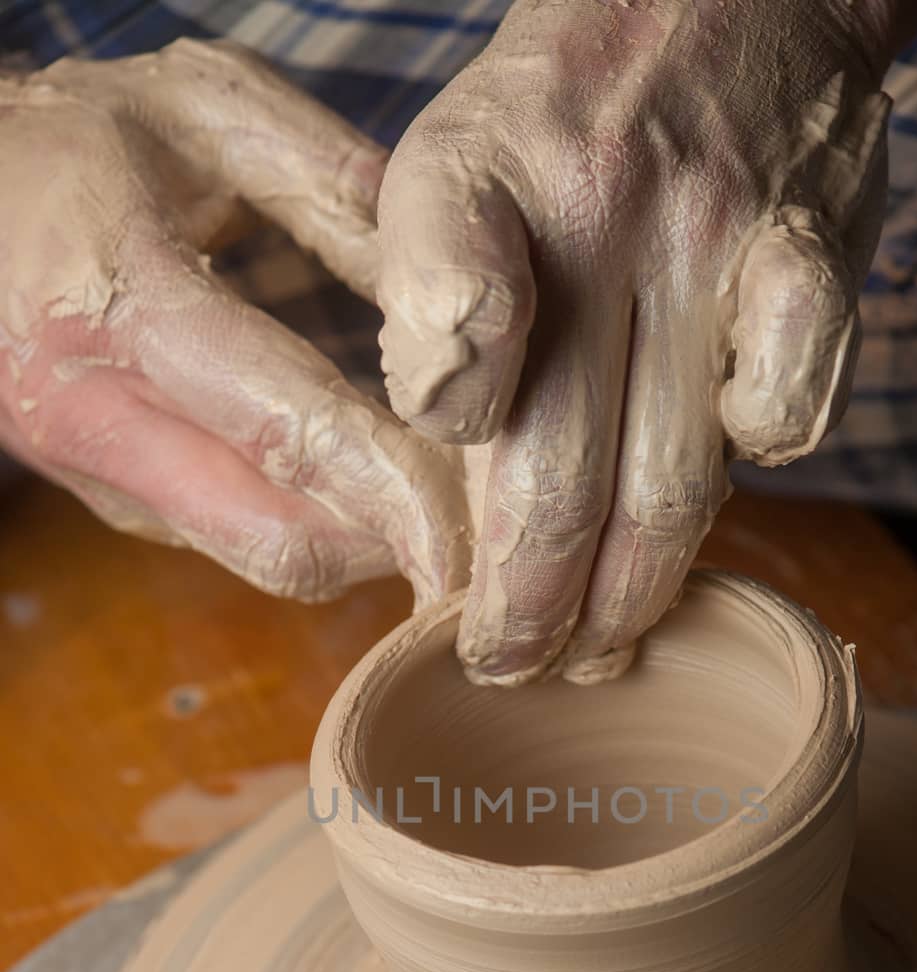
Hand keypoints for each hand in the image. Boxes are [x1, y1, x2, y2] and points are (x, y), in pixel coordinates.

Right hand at [0, 42, 472, 605]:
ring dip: (371, 547)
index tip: (476, 543)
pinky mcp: (118, 502)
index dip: (393, 493)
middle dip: (400, 546)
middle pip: (283, 540)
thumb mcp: (200, 112)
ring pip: (267, 557)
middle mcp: (96, 415)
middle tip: (488, 517)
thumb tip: (450, 286)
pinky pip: (242, 542)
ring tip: (450, 499)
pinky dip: (324, 530)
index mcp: (118, 300)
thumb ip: (330, 186)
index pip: (286, 429)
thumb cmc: (72, 143)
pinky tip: (376, 487)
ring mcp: (100, 474)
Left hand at [377, 0, 891, 681]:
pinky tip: (728, 481)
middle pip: (557, 478)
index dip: (442, 498)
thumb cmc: (568, 122)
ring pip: (668, 482)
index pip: (441, 366)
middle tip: (509, 668)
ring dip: (630, 597)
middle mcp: (593, 209)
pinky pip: (790, 412)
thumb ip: (435, 310)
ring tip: (597, 651)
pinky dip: (757, 469)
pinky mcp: (810, 253)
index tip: (437, 571)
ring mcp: (711, 235)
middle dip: (528, 611)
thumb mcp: (452, 173)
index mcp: (471, 182)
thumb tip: (447, 483)